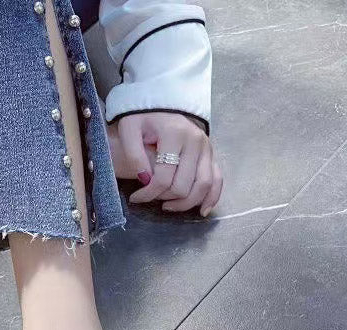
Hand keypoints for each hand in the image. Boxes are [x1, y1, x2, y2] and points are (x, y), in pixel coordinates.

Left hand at [108, 112, 222, 215]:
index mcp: (175, 134)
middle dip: (164, 198)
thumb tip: (145, 181)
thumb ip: (134, 155)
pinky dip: (211, 197)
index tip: (135, 197)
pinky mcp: (211, 154)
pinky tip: (202, 211)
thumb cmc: (142, 118)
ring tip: (168, 206)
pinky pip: (217, 179)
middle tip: (151, 197)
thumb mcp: (129, 130)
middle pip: (183, 185)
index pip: (163, 177)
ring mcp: (206, 148)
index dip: (148, 194)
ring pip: (203, 186)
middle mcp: (195, 141)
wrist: (160, 102)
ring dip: (185, 203)